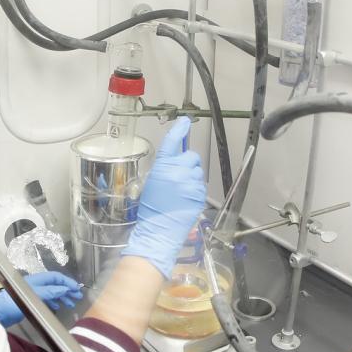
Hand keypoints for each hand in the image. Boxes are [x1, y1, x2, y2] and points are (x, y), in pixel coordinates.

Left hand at [0, 271, 85, 326]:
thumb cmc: (14, 302)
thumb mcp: (35, 296)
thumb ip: (50, 292)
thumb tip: (65, 288)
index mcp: (37, 280)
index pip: (56, 277)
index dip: (67, 282)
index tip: (77, 288)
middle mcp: (36, 285)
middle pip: (55, 285)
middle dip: (67, 290)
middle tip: (78, 297)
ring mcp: (33, 293)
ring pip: (51, 293)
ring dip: (62, 297)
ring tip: (71, 304)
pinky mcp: (30, 302)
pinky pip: (46, 300)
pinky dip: (53, 302)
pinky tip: (58, 307)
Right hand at [120, 117, 206, 278]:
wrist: (159, 230)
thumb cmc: (151, 209)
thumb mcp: (152, 183)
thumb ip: (165, 168)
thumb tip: (176, 162)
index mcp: (162, 167)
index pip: (172, 142)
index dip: (179, 129)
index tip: (185, 121)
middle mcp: (178, 171)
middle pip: (191, 156)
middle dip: (187, 163)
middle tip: (178, 177)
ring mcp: (190, 183)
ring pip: (197, 170)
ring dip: (191, 177)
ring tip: (180, 192)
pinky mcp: (199, 194)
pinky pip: (200, 185)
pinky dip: (195, 189)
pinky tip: (185, 199)